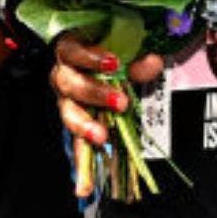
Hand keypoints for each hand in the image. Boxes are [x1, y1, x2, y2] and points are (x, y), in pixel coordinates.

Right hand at [50, 35, 164, 147]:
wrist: (104, 74)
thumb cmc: (109, 59)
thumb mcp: (124, 55)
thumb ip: (136, 59)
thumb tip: (153, 63)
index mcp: (71, 51)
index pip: (74, 52)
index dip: (91, 58)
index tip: (115, 64)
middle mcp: (63, 76)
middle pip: (70, 83)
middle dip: (95, 93)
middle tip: (120, 102)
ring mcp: (66, 101)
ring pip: (69, 112)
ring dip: (85, 125)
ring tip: (101, 136)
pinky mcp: (74, 123)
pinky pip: (75, 138)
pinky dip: (81, 152)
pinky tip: (84, 166)